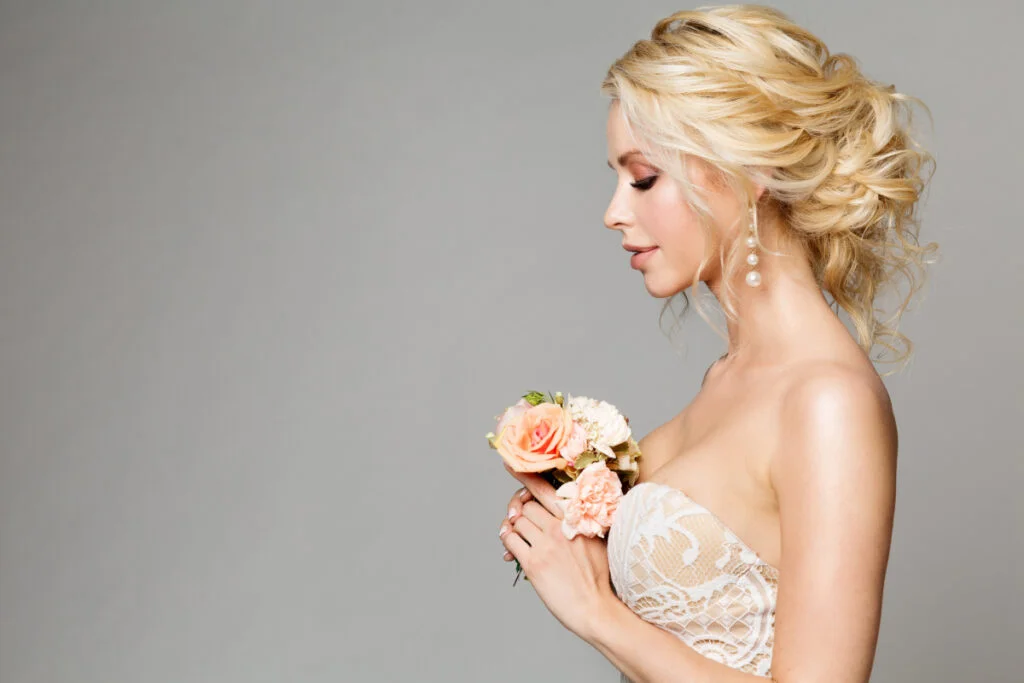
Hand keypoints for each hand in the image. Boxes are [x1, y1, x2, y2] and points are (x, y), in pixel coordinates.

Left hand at [498, 462, 616, 641]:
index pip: (545, 489)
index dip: (524, 475)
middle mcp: (560, 527)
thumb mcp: (597, 540)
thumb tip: (562, 511)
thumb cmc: (600, 577)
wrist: (597, 607)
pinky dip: (506, 540)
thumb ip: (579, 522)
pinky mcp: (534, 563)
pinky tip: (510, 548)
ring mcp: (546, 544)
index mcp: (576, 518)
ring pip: (517, 522)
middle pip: (527, 505)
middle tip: (519, 521)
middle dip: (520, 512)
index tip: (509, 464)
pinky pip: (510, 541)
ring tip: (516, 537)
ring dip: (513, 528)